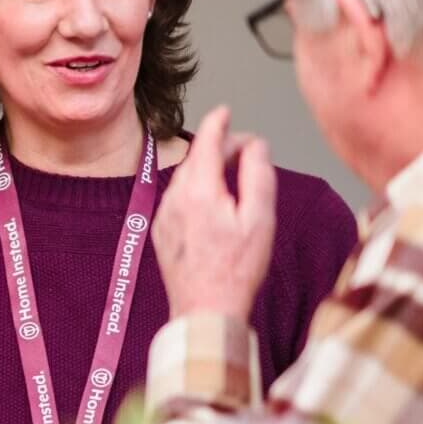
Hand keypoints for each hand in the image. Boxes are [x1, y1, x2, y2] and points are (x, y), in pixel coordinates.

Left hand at [153, 106, 276, 321]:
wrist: (205, 312)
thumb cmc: (236, 271)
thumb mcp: (260, 218)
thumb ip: (258, 173)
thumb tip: (255, 145)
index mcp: (199, 190)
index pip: (206, 140)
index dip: (219, 121)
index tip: (226, 111)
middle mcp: (175, 198)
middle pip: (196, 158)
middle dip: (220, 148)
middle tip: (249, 155)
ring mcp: (164, 215)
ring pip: (187, 178)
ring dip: (208, 171)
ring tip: (235, 183)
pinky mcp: (161, 232)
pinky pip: (179, 199)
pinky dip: (197, 191)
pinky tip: (216, 208)